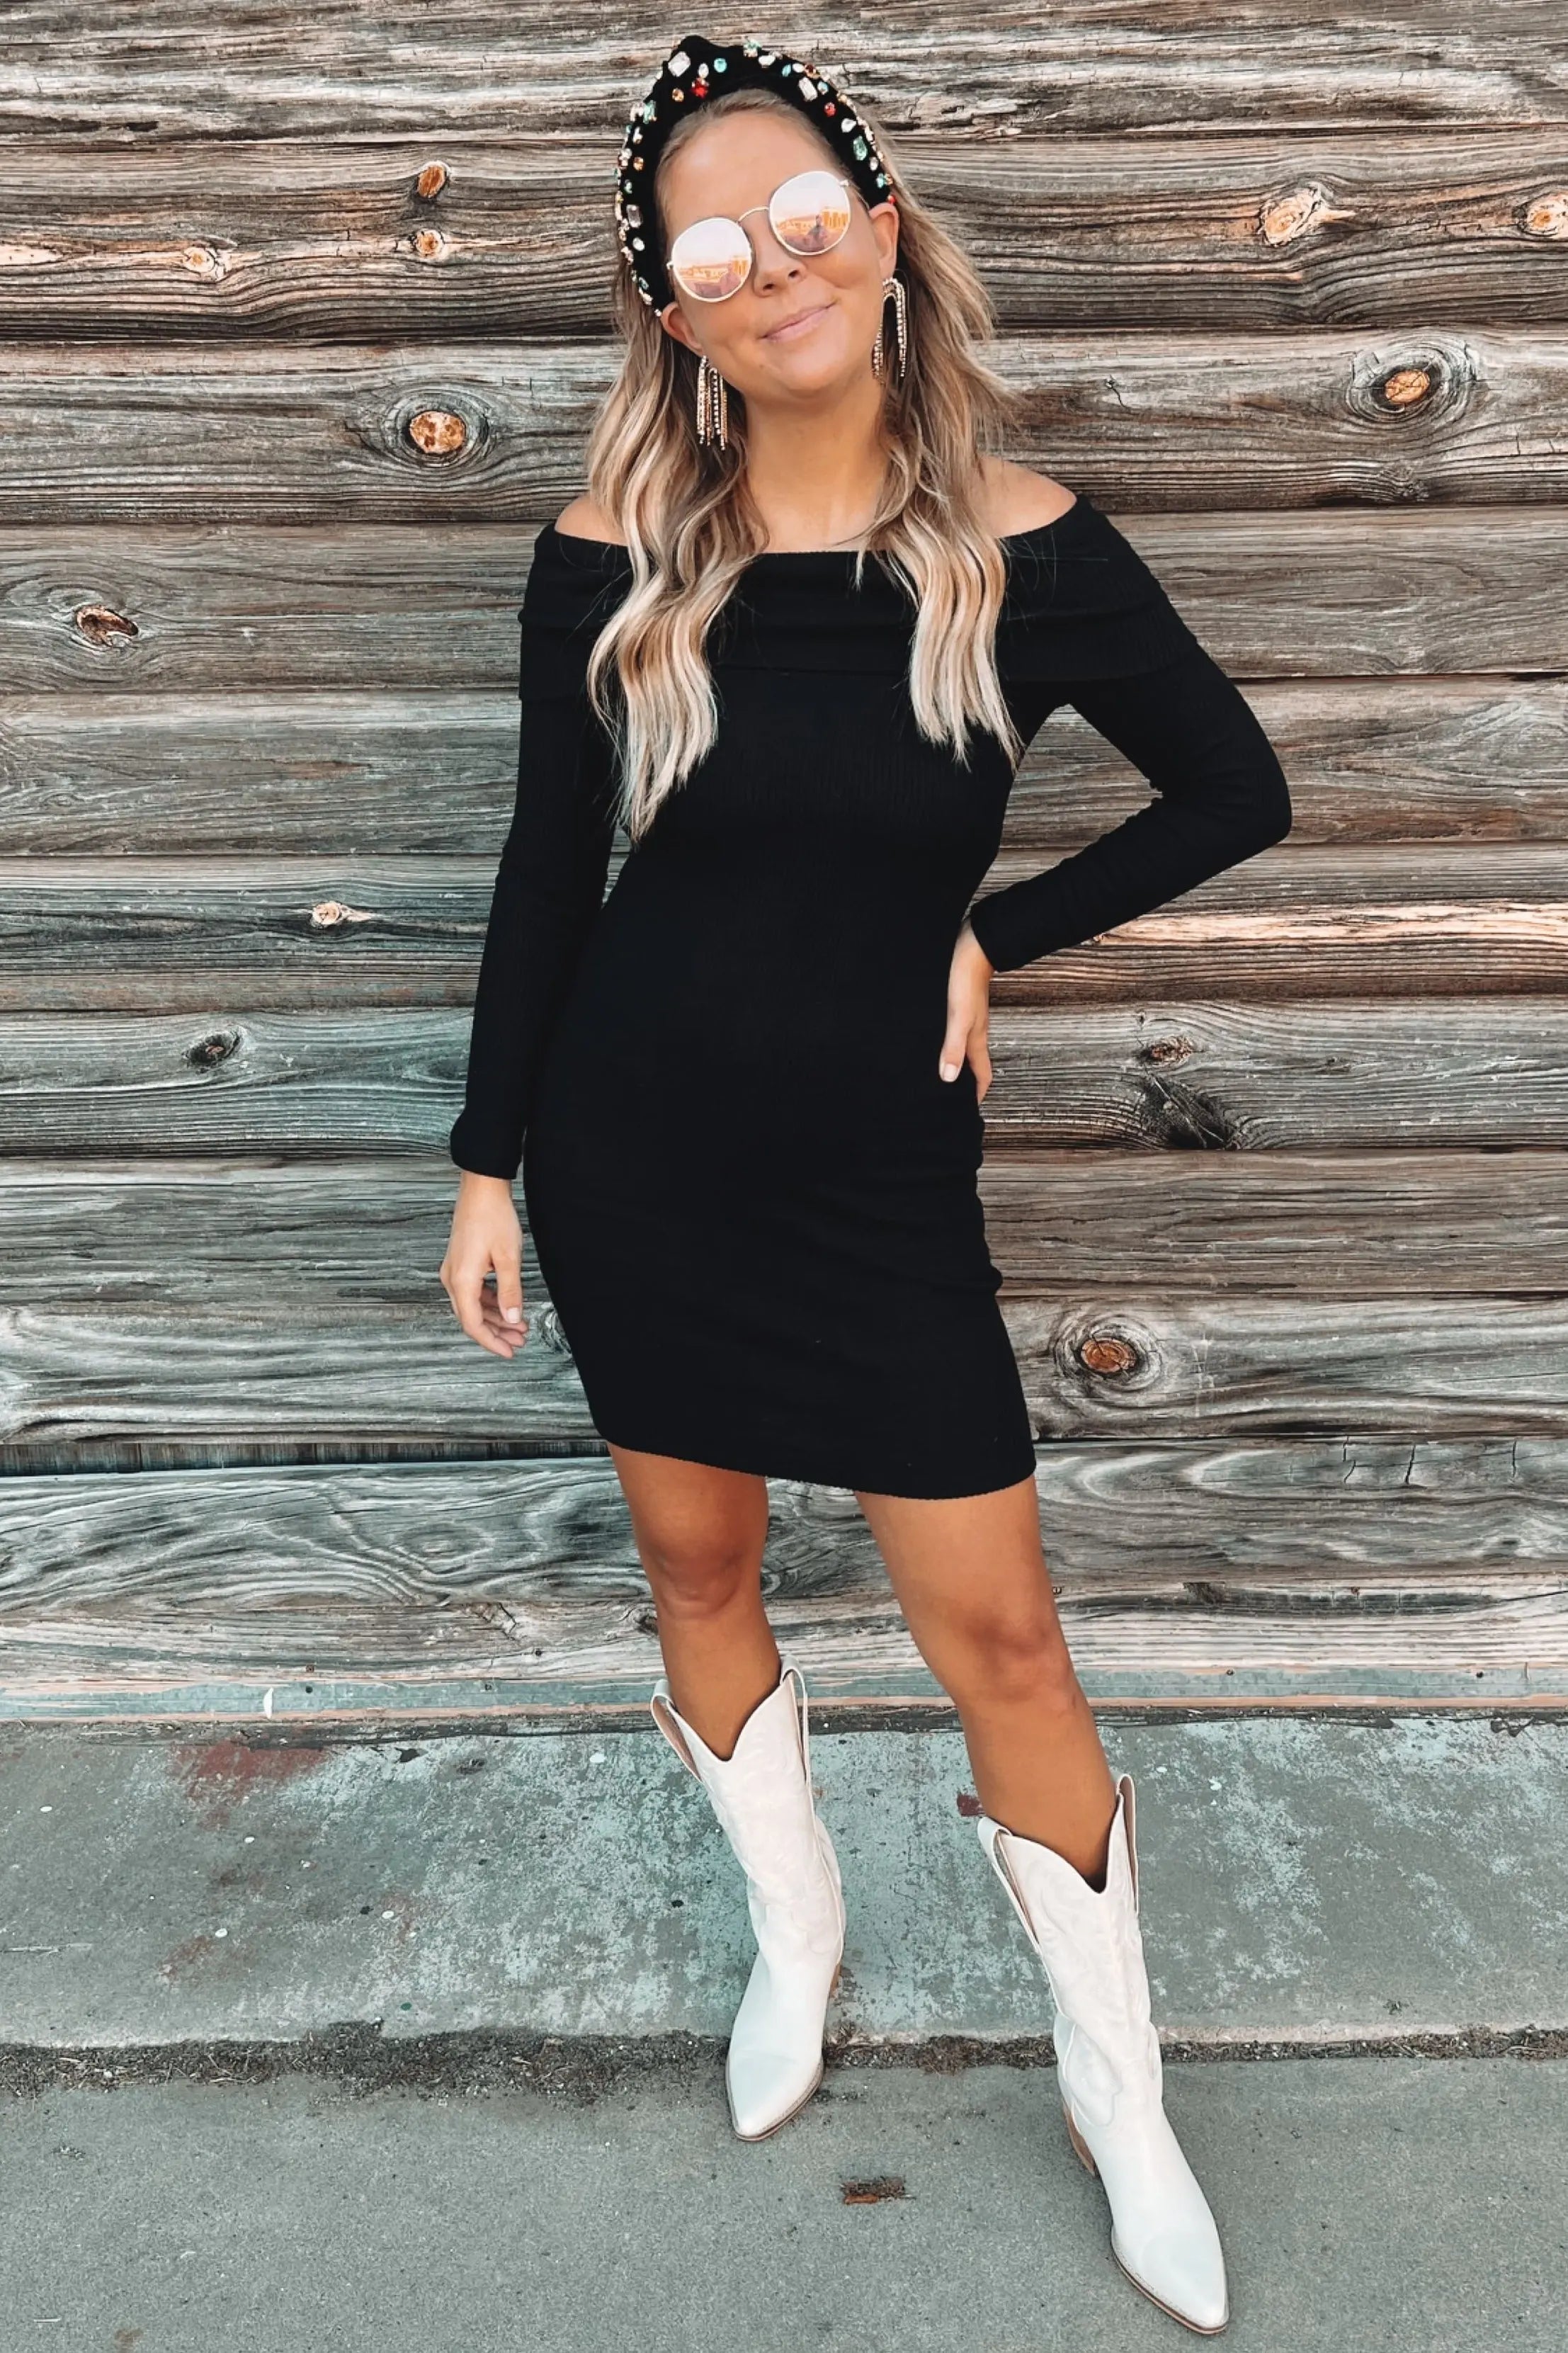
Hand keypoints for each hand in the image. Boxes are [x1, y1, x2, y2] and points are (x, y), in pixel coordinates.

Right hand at [440, 1171, 526, 1358]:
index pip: (473, 1324)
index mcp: (461, 1281)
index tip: (509, 1352)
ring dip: (495, 1317)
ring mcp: (454, 1271)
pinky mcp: (460, 1263)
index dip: (491, 1342)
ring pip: (473, 1305)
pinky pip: (473, 1291)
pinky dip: (490, 1302)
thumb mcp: (509, 1258)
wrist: (481, 1189)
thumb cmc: (493, 1218)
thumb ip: (510, 1292)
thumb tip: (513, 1319)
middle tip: (520, 1341)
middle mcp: (452, 1278)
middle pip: (472, 1317)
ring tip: (519, 1325)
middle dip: (497, 1332)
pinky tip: (507, 1305)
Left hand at [939, 921, 995, 1101]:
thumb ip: (953, 1048)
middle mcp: (973, 1032)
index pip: (982, 1076)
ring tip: (935, 1075)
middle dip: (963, 1084)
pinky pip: (953, 1032)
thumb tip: (949, 1080)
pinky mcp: (957, 1006)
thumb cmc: (965, 981)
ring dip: (954, 1063)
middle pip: (972, 1065)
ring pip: (962, 1048)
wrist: (972, 945)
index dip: (976, 1095)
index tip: (965, 1113)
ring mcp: (966, 1019)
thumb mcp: (958, 1018)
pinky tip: (930, 1042)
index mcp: (976, 1039)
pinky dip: (945, 1043)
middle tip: (946, 1099)